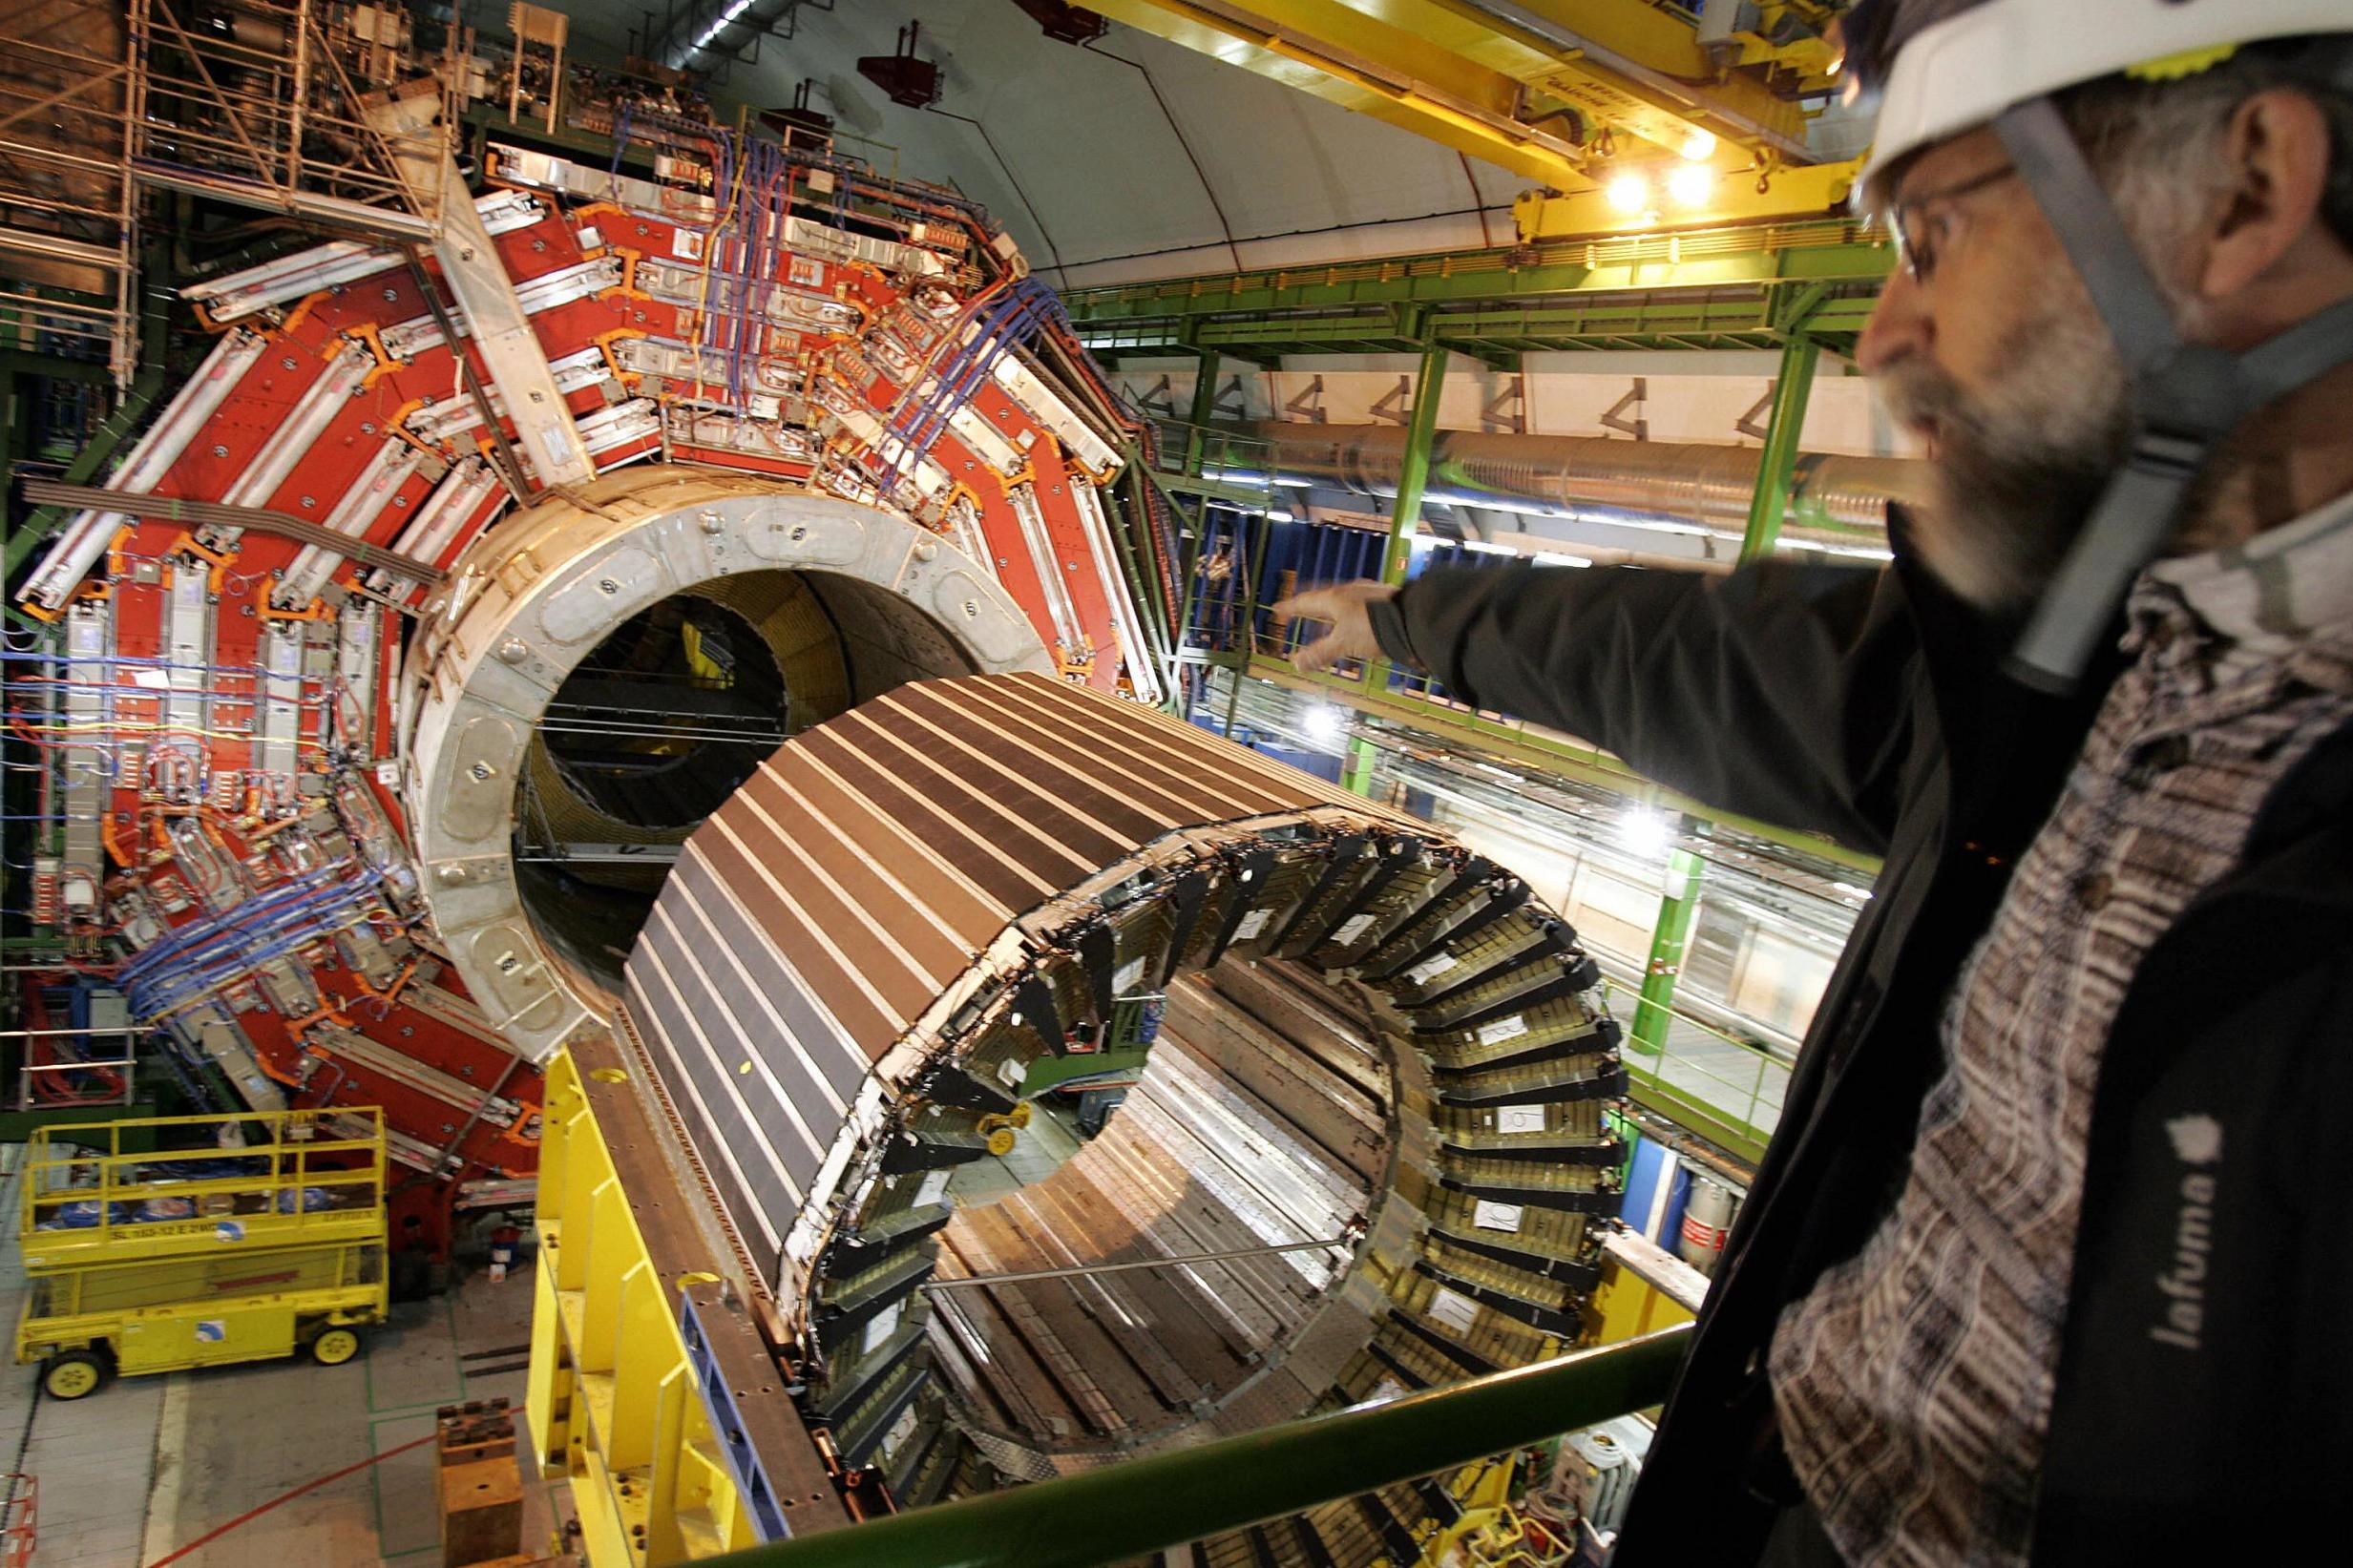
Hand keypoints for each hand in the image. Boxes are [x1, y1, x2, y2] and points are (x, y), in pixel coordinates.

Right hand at [1270, 580, 1396, 673]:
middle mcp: (1349, 593)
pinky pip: (1358, 606)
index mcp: (1334, 599)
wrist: (1414, 620)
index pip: (1305, 602)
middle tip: (1299, 609)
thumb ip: (1320, 653)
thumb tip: (1296, 663)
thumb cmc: (1375, 628)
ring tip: (1326, 619)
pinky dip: (1349, 615)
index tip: (1278, 608)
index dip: (1290, 607)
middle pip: (1323, 598)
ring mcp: (1368, 594)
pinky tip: (1356, 622)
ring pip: (1342, 601)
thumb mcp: (1344, 644)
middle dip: (1310, 606)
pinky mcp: (1384, 601)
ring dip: (1331, 611)